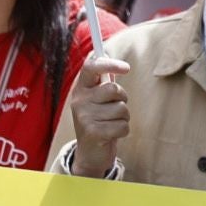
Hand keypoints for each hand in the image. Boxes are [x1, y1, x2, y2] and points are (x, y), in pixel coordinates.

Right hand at [67, 55, 130, 177]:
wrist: (89, 153)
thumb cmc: (99, 121)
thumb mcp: (97, 99)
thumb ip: (102, 80)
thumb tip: (104, 52)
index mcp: (81, 89)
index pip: (91, 68)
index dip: (109, 64)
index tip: (126, 68)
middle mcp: (79, 101)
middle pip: (113, 89)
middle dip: (122, 99)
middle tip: (115, 108)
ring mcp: (84, 117)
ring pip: (121, 109)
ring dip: (123, 118)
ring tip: (111, 123)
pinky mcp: (93, 132)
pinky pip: (122, 126)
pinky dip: (123, 131)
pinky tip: (112, 134)